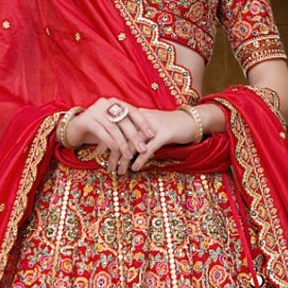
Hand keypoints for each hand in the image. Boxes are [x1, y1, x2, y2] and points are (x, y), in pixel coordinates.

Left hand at [63, 101, 200, 174]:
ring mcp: (152, 127)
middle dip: (112, 153)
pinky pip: (148, 149)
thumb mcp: (149, 125)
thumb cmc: (169, 125)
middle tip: (105, 167)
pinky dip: (140, 160)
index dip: (105, 141)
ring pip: (132, 144)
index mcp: (136, 115)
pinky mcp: (164, 134)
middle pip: (121, 137)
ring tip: (118, 172)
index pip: (115, 127)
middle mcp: (141, 119)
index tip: (97, 154)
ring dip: (123, 160)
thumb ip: (135, 132)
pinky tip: (134, 168)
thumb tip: (120, 143)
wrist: (191, 120)